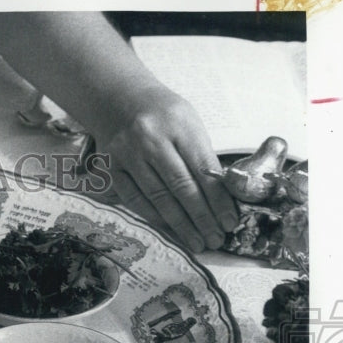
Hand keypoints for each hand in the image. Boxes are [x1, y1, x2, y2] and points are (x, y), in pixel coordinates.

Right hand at [95, 86, 238, 251]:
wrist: (119, 100)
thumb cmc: (162, 114)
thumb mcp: (189, 123)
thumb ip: (201, 155)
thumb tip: (219, 197)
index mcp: (179, 125)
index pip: (203, 170)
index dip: (218, 200)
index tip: (229, 222)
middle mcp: (151, 140)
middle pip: (181, 187)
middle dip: (202, 218)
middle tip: (215, 240)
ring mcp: (128, 155)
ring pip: (158, 197)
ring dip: (180, 224)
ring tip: (196, 242)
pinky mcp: (112, 168)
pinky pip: (135, 199)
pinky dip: (154, 217)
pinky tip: (169, 230)